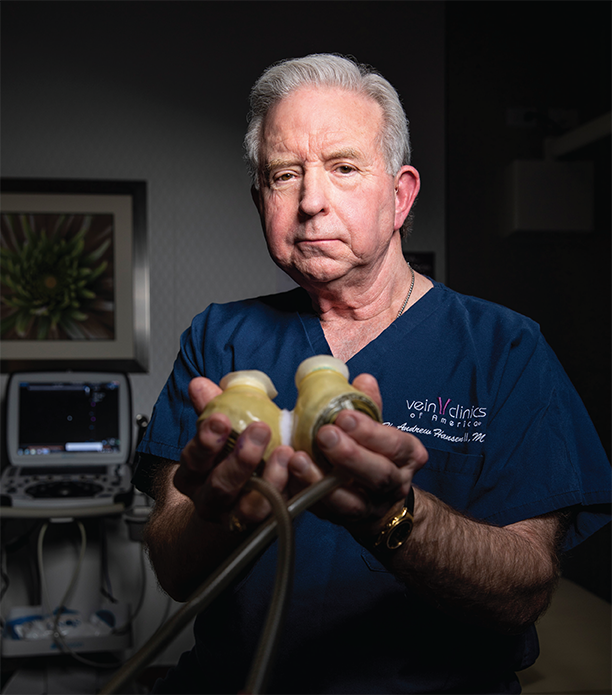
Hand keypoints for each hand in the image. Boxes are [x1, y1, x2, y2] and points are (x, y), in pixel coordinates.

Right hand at [173, 377, 291, 526]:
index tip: (220, 419)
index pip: (193, 459)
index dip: (205, 440)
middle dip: (240, 458)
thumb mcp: (218, 432)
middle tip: (260, 429)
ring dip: (268, 478)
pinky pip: (274, 512)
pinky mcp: (263, 524)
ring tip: (284, 452)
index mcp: (192, 475)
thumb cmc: (225, 459)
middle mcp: (209, 500)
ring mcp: (235, 517)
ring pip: (248, 507)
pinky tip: (296, 469)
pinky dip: (286, 491)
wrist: (234, 503)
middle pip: (220, 485)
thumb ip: (210, 407)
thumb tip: (199, 384)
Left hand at [287, 373, 427, 533]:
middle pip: (378, 475)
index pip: (395, 444)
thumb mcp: (377, 426)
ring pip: (351, 501)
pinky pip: (325, 512)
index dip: (370, 431)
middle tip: (325, 435)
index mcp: (407, 456)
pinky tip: (288, 477)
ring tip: (298, 459)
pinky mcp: (345, 522)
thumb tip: (362, 379)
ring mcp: (370, 508)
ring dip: (322, 481)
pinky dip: (306, 495)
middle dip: (351, 456)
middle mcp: (394, 485)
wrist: (378, 499)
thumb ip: (369, 405)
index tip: (344, 416)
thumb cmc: (375, 451)